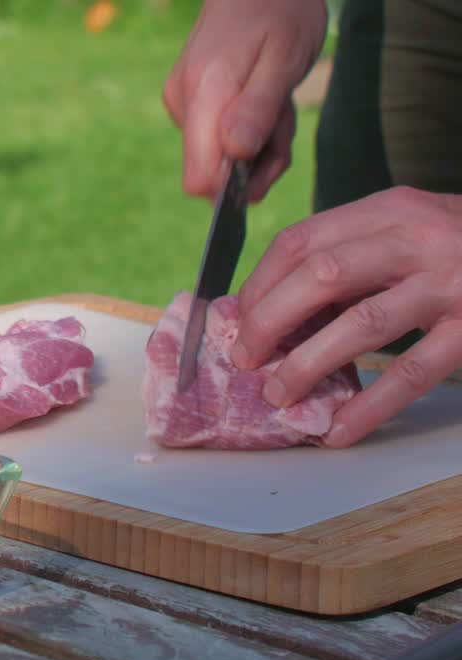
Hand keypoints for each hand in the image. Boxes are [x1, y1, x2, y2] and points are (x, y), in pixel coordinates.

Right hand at [163, 0, 327, 201]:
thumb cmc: (280, 13)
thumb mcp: (285, 59)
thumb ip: (258, 109)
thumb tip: (236, 155)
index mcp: (205, 93)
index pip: (199, 178)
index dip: (234, 185)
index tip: (266, 160)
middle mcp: (183, 102)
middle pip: (212, 172)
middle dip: (256, 161)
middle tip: (283, 121)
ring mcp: (181, 102)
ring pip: (218, 155)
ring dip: (259, 142)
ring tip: (277, 103)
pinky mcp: (187, 101)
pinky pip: (217, 136)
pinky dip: (248, 129)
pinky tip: (262, 99)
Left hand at [234, 187, 461, 447]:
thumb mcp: (410, 229)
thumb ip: (354, 256)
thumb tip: (275, 311)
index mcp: (389, 211)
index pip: (301, 241)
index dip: (259, 284)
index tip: (238, 320)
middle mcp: (417, 238)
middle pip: (321, 275)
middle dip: (270, 321)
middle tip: (246, 359)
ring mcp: (450, 283)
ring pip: (361, 324)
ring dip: (309, 364)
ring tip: (279, 395)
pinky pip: (413, 371)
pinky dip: (370, 405)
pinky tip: (340, 429)